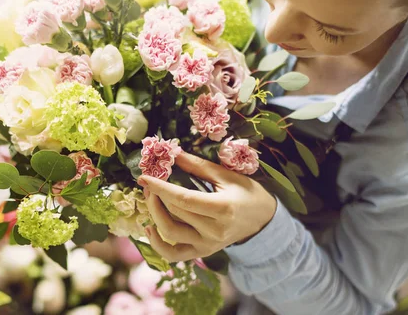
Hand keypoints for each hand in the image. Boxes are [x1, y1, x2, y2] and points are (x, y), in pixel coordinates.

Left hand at [137, 151, 276, 261]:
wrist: (263, 220)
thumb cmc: (246, 193)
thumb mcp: (226, 175)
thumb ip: (198, 166)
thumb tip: (173, 153)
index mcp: (222, 208)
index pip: (183, 199)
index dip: (160, 188)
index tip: (143, 176)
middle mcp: (214, 231)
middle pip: (174, 213)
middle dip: (156, 195)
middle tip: (149, 182)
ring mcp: (207, 245)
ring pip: (170, 233)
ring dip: (154, 214)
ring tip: (150, 198)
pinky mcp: (202, 253)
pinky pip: (174, 255)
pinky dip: (157, 245)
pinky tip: (149, 228)